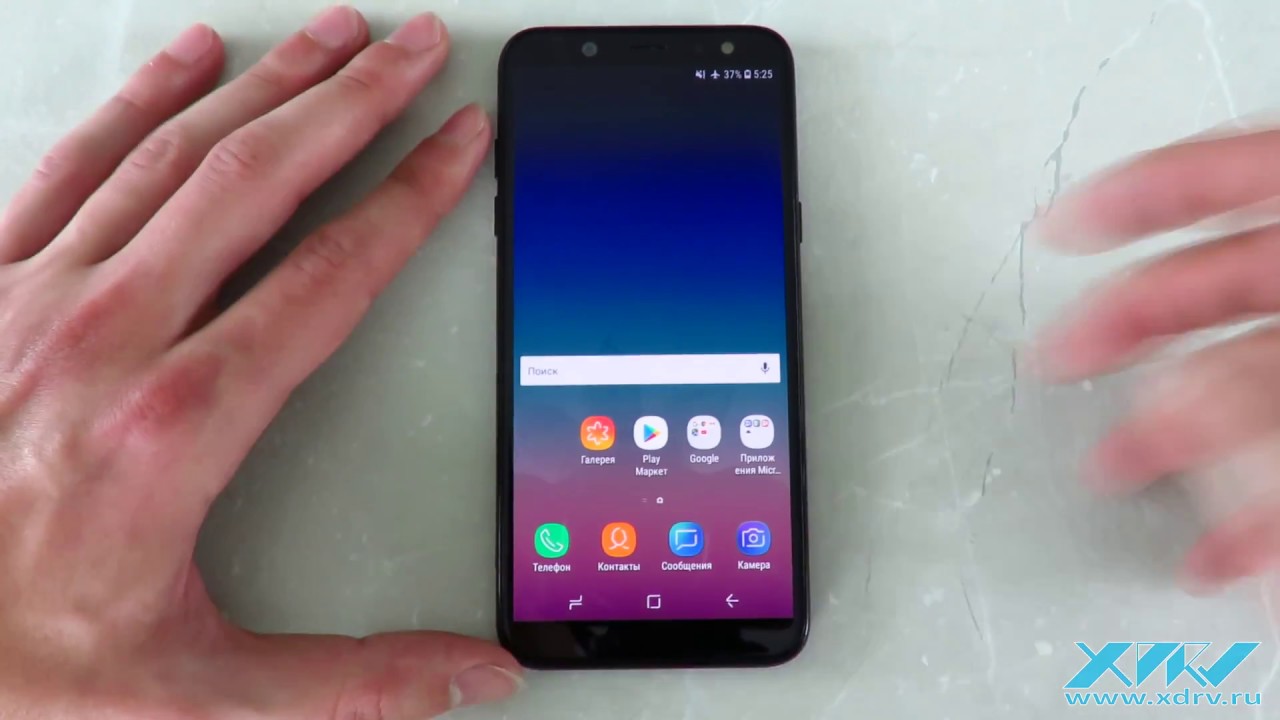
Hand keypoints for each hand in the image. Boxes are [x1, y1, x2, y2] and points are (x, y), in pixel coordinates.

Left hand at [0, 7, 520, 718]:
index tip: (458, 146)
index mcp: (176, 426)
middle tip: (412, 51)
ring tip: (334, 39)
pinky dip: (141, 103)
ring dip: (267, 87)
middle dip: (354, 103)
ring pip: (174, 155)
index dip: (411, 199)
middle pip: (259, 182)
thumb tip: (469, 679)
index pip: (331, 278)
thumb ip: (354, 682)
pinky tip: (190, 62)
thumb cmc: (10, 655)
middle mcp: (105, 339)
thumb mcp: (195, 691)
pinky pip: (74, 165)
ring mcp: (34, 300)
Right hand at [1034, 124, 1279, 592]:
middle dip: (1114, 333)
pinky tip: (1211, 557)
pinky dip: (1249, 522)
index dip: (1133, 197)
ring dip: (1166, 438)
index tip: (1056, 225)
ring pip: (1235, 389)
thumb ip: (1249, 342)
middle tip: (1051, 361)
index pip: (1221, 178)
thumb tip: (1166, 398)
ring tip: (1109, 472)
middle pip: (1202, 293)